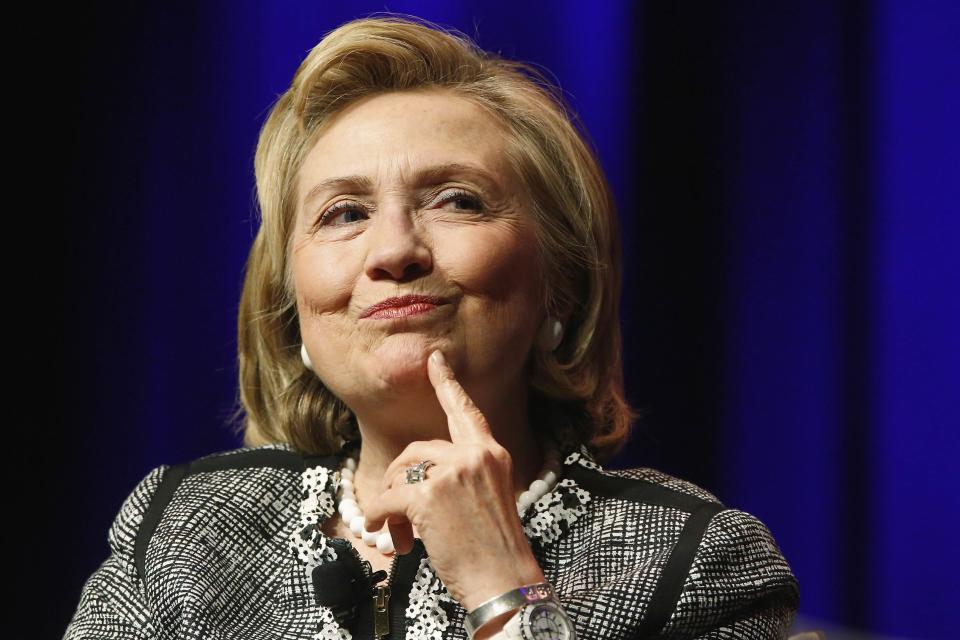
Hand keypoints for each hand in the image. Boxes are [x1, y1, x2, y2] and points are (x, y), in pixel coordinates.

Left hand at [363, 349, 545, 612]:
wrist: (504, 580)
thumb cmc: (494, 548)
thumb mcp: (488, 497)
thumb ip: (461, 476)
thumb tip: (413, 478)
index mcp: (491, 454)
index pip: (464, 411)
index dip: (446, 383)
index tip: (434, 359)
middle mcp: (474, 455)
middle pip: (417, 451)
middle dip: (402, 482)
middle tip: (402, 518)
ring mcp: (453, 472)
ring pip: (400, 475)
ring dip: (393, 506)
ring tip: (404, 535)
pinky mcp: (430, 495)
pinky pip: (387, 499)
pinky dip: (380, 518)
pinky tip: (389, 536)